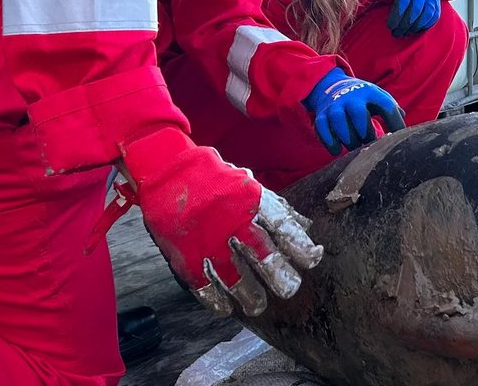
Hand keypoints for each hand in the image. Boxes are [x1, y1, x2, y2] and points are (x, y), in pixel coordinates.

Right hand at [123, 128, 322, 316]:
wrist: (166, 170)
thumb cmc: (214, 179)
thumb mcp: (247, 185)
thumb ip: (276, 207)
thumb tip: (306, 226)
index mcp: (250, 200)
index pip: (282, 226)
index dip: (299, 245)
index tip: (311, 259)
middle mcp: (232, 221)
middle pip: (262, 254)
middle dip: (279, 275)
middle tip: (289, 289)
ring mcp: (207, 240)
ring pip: (234, 276)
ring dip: (249, 294)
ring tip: (258, 306)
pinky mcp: (185, 254)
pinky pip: (203, 284)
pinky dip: (215, 300)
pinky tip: (225, 308)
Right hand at [303, 67, 405, 154]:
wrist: (332, 86)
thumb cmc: (363, 100)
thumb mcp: (378, 98)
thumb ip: (393, 111)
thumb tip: (403, 131)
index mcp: (371, 92)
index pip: (387, 106)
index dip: (395, 123)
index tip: (398, 137)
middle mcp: (351, 97)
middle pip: (358, 113)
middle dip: (365, 132)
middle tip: (369, 143)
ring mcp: (335, 105)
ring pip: (339, 121)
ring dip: (348, 138)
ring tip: (354, 147)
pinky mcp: (322, 115)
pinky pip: (322, 128)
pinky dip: (329, 141)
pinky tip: (336, 150)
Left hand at [375, 0, 440, 36]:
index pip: (403, 2)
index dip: (396, 16)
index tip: (390, 26)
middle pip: (413, 12)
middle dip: (404, 25)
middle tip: (395, 33)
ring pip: (424, 16)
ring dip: (413, 28)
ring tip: (403, 34)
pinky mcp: (437, 4)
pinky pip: (433, 18)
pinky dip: (424, 26)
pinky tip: (414, 31)